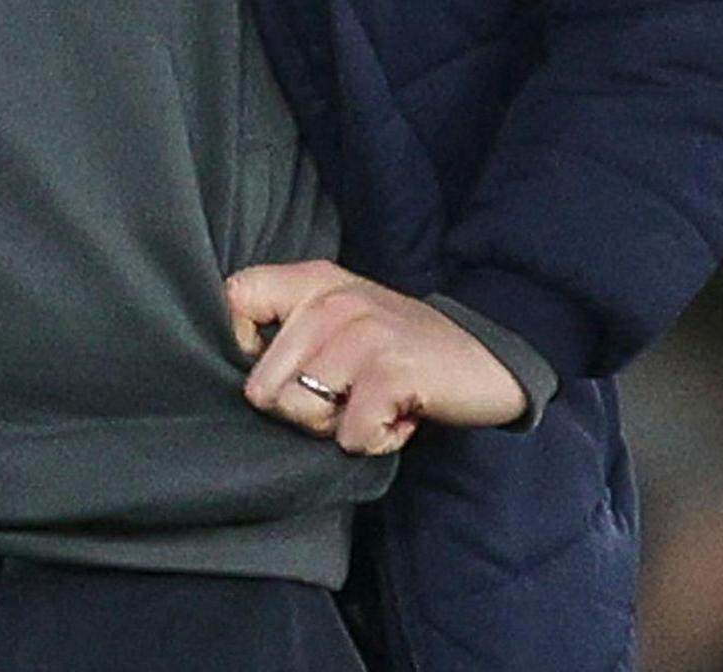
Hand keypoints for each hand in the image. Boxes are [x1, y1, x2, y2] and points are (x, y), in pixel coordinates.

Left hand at [227, 261, 530, 455]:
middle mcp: (332, 300)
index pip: (235, 297)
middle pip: (262, 387)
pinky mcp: (390, 372)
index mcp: (313, 282)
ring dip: (339, 427)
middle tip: (346, 398)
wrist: (487, 358)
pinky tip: (397, 417)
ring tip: (372, 404)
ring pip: (302, 413)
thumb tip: (239, 371)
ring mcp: (362, 334)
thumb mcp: (341, 318)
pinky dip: (374, 441)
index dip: (241, 348)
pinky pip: (349, 434)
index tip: (279, 368)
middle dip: (301, 410)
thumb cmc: (400, 348)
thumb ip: (290, 329)